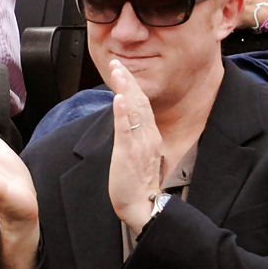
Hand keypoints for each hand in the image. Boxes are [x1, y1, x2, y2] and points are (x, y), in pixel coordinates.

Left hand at [105, 60, 162, 232]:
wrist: (142, 205)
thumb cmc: (138, 182)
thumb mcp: (140, 154)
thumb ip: (137, 136)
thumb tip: (131, 122)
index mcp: (151, 135)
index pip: (143, 104)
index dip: (133, 85)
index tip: (123, 69)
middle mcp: (148, 135)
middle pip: (139, 101)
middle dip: (128, 80)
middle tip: (117, 63)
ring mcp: (139, 143)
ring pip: (134, 110)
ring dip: (125, 88)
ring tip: (118, 71)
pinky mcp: (128, 153)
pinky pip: (126, 130)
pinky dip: (123, 112)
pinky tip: (119, 98)